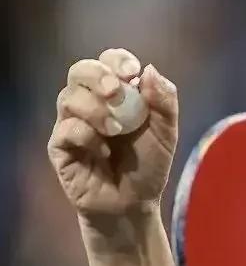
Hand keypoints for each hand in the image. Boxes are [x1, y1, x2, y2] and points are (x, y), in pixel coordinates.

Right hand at [47, 48, 178, 223]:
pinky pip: (66, 129)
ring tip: (117, 130)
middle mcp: (89, 103)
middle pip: (80, 71)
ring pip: (69, 97)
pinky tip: (103, 152)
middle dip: (98, 76)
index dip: (117, 60)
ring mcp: (71, 123)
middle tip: (116, 93)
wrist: (135, 204)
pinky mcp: (60, 146)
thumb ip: (164, 103)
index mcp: (116, 95)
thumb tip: (150, 70)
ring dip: (96, 110)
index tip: (132, 71)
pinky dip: (87, 136)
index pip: (107, 62)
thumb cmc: (148, 167)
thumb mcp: (166, 135)